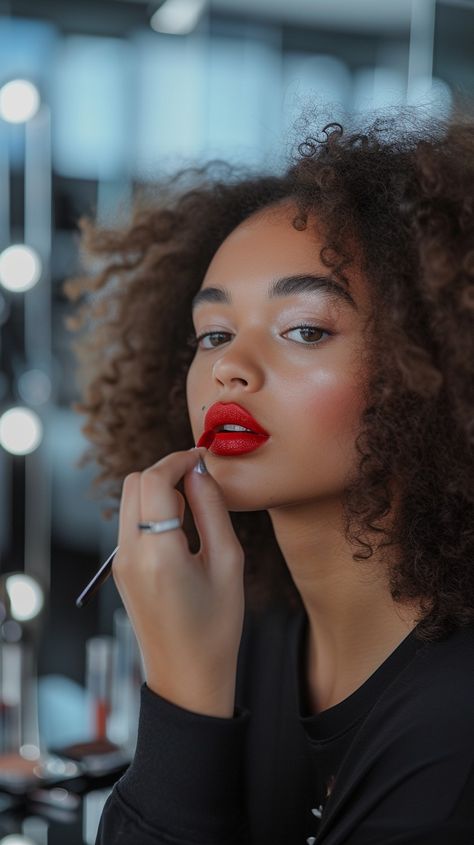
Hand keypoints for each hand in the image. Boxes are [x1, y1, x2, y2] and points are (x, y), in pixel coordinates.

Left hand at [112, 447, 245, 717]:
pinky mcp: (120, 570)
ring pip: (128, 499)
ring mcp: (120, 563)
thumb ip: (213, 509)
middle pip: (133, 482)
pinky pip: (129, 522)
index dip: (178, 460)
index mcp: (158, 553)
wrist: (187, 678)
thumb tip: (201, 471)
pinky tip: (180, 528)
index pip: (154, 480)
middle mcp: (129, 553)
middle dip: (165, 470)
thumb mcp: (228, 563)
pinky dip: (151, 510)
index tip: (203, 458)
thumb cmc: (216, 627)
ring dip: (157, 489)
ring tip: (193, 506)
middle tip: (200, 478)